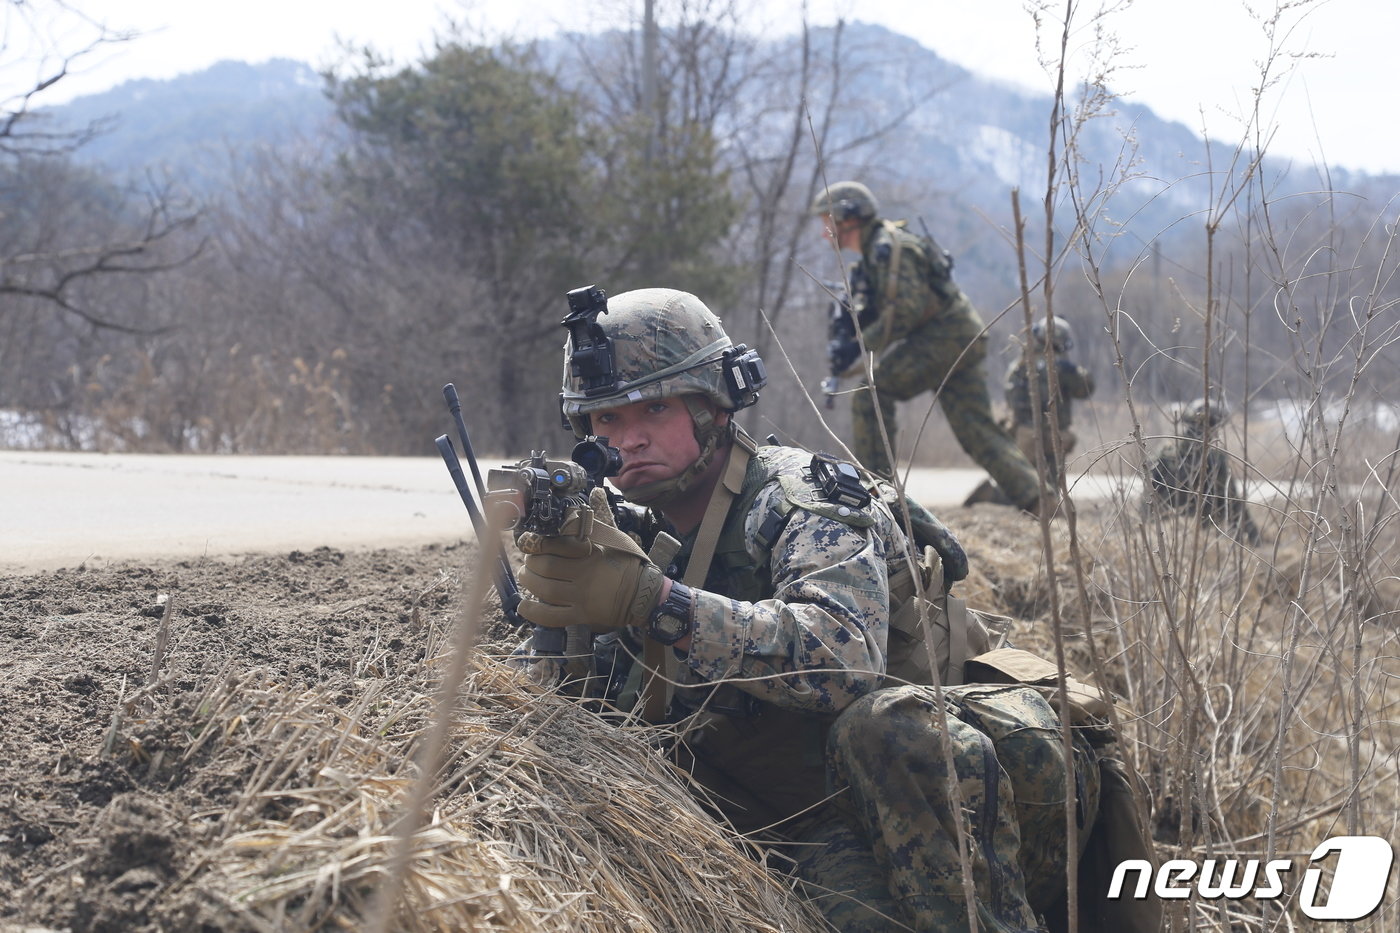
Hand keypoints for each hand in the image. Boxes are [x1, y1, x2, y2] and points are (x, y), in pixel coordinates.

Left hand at [517, 488, 665, 630]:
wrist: (643, 594)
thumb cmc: (627, 563)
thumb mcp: (615, 538)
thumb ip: (599, 519)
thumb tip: (596, 491)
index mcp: (591, 554)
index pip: (556, 546)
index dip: (538, 544)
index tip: (533, 543)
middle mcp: (585, 575)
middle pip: (546, 568)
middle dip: (531, 563)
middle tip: (529, 560)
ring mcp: (582, 598)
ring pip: (546, 591)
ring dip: (530, 583)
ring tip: (527, 576)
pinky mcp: (581, 615)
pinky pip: (552, 616)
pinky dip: (534, 612)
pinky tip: (524, 605)